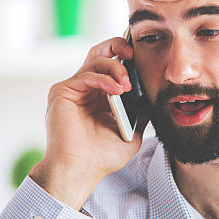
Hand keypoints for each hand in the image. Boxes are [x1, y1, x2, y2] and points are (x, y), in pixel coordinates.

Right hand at [29, 37, 148, 209]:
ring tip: (127, 85)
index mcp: (101, 95)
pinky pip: (86, 75)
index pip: (113, 65)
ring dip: (115, 68)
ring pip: (95, 60)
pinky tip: (117, 90)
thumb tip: (156, 96)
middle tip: (133, 52)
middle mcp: (86, 88)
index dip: (127, 57)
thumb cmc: (102, 156)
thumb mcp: (132, 131)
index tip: (143, 54)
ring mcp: (74, 89)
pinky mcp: (62, 91)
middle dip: (118, 47)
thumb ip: (141, 112)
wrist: (80, 171)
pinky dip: (104, 79)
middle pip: (101, 53)